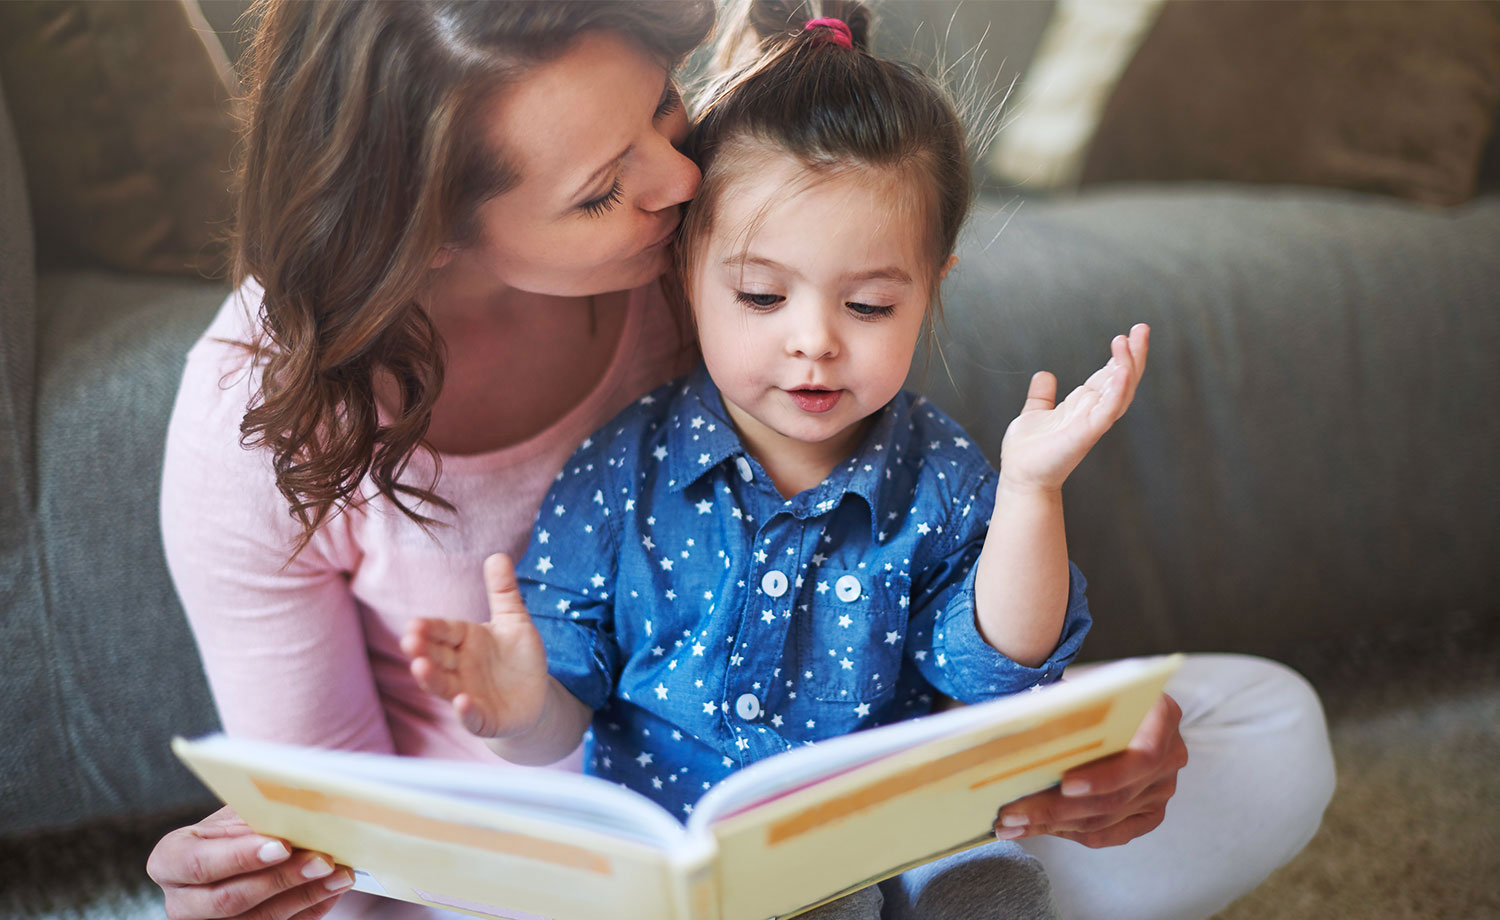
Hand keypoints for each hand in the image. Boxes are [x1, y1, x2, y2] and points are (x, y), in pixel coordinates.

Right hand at [147, 805, 352, 919]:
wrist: (232, 852)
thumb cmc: (235, 828)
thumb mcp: (236, 814)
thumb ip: (255, 812)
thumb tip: (297, 806)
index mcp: (171, 860)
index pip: (198, 863)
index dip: (240, 857)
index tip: (281, 845)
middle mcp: (182, 900)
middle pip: (228, 900)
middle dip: (280, 879)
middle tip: (322, 861)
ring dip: (304, 896)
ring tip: (339, 875)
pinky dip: (309, 909)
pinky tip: (332, 890)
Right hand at [402, 553, 550, 738]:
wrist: (535, 697)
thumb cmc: (518, 657)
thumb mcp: (515, 620)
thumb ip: (504, 592)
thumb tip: (497, 555)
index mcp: (465, 640)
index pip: (444, 631)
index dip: (430, 629)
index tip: (415, 624)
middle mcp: (460, 667)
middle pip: (437, 656)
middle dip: (422, 650)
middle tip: (408, 642)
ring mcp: (468, 693)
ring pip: (444, 686)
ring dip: (431, 678)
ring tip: (420, 667)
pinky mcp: (483, 719)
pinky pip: (472, 716)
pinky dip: (465, 711)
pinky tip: (461, 702)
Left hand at [993, 691, 1186, 846]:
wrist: (1118, 704)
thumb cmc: (1097, 692)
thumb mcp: (1086, 688)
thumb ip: (1067, 705)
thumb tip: (1021, 726)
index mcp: (1162, 716)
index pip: (1142, 756)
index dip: (1104, 775)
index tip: (1065, 784)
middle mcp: (1170, 756)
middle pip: (1115, 796)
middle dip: (1057, 808)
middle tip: (1012, 812)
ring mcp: (1162, 789)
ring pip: (1106, 818)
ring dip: (1053, 823)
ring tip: (1012, 823)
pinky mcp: (1150, 813)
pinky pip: (1111, 833)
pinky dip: (1070, 832)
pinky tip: (1036, 827)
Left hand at [999, 324, 1149, 492]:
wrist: (1019, 477)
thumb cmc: (1028, 451)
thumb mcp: (1035, 413)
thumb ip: (1042, 395)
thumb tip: (1045, 375)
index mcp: (1084, 406)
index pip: (1110, 376)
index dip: (1121, 356)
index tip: (1130, 333)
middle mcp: (1093, 413)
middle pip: (1123, 380)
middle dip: (1135, 355)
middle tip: (1142, 328)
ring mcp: (1092, 424)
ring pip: (1120, 392)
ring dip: (1127, 366)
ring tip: (1128, 341)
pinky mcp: (1086, 434)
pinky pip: (1108, 411)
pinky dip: (1117, 391)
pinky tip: (1122, 371)